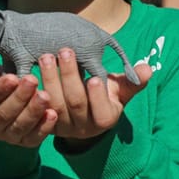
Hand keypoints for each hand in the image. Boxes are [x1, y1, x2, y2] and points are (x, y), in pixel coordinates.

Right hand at [0, 55, 55, 148]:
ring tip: (45, 95)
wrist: (6, 103)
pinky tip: (53, 114)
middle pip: (6, 113)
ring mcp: (10, 136)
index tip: (11, 77)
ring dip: (34, 111)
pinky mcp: (27, 142)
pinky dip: (45, 127)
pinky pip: (36, 137)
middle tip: (32, 81)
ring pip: (21, 125)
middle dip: (19, 97)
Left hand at [33, 44, 152, 144]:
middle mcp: (83, 128)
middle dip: (70, 76)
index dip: (98, 95)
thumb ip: (131, 81)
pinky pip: (37, 107)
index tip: (95, 75)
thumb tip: (147, 70)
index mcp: (104, 120)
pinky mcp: (44, 121)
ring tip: (46, 55)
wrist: (79, 110)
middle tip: (64, 51)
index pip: (102, 112)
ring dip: (49, 78)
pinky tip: (30, 69)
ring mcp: (62, 126)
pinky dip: (33, 89)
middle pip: (76, 103)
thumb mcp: (118, 89)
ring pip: (54, 104)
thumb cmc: (101, 94)